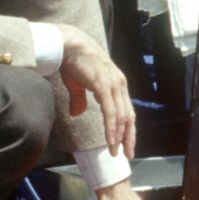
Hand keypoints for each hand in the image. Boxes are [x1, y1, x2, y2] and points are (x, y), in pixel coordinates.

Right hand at [56, 23, 134, 155]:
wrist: (69, 45)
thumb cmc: (74, 62)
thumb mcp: (78, 86)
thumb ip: (80, 100)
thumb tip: (77, 113)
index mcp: (117, 85)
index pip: (127, 110)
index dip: (127, 128)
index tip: (127, 144)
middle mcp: (119, 85)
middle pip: (129, 116)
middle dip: (129, 137)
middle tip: (128, 154)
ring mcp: (114, 85)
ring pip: (121, 116)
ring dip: (119, 136)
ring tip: (115, 151)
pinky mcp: (104, 85)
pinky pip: (111, 112)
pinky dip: (112, 127)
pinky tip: (111, 139)